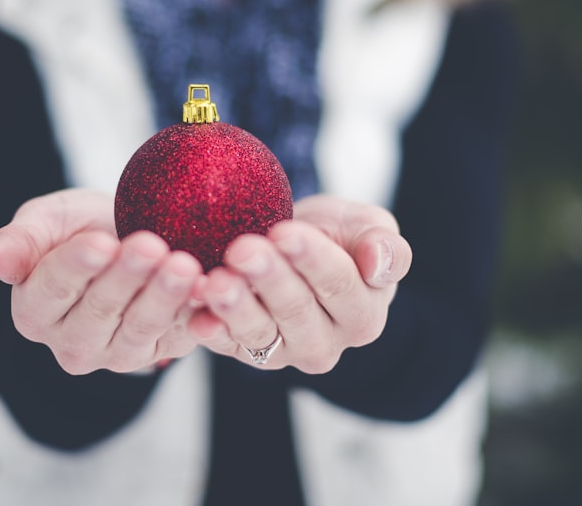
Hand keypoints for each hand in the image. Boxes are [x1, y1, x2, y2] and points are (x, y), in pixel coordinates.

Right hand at [0, 189, 202, 374]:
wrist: (128, 237)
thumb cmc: (80, 228)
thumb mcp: (46, 221)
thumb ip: (21, 240)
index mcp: (34, 310)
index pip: (52, 290)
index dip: (76, 267)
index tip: (100, 242)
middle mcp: (71, 343)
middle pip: (99, 311)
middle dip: (127, 277)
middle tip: (151, 246)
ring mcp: (116, 353)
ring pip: (140, 328)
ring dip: (164, 297)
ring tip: (184, 265)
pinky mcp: (158, 352)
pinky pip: (178, 336)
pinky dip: (195, 314)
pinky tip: (208, 289)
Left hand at [188, 195, 411, 372]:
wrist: (293, 245)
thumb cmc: (336, 236)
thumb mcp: (368, 228)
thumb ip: (386, 246)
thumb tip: (378, 262)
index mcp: (363, 315)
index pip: (340, 285)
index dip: (312, 259)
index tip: (285, 232)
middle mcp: (325, 343)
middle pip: (296, 311)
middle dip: (268, 278)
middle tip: (243, 249)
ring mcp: (282, 352)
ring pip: (259, 333)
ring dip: (236, 308)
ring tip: (216, 283)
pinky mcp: (244, 352)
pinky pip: (225, 344)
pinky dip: (210, 330)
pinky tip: (196, 316)